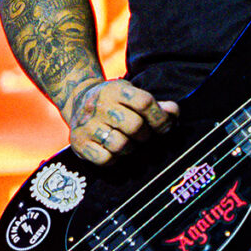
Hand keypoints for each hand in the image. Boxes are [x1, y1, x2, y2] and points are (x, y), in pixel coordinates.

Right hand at [63, 78, 179, 163]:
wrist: (77, 99)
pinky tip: (113, 151)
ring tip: (129, 144)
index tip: (165, 127)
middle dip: (146, 135)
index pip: (145, 103)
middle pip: (135, 126)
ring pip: (120, 145)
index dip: (160, 118)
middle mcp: (100, 105)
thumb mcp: (131, 94)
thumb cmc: (113, 101)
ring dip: (130, 149)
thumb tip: (173, 112)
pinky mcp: (78, 142)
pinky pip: (104, 159)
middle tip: (144, 137)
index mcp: (116, 90)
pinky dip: (113, 159)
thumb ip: (154, 104)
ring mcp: (87, 124)